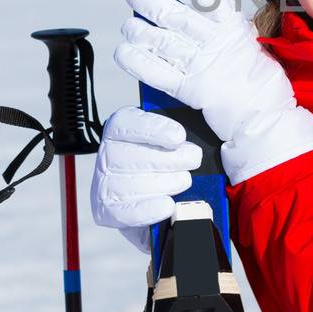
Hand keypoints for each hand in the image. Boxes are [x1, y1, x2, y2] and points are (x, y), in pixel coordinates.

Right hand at [89, 106, 201, 253]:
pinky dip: (146, 209)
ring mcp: (106, 183)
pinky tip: (166, 205)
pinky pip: (121, 210)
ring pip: (124, 183)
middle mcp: (110, 153)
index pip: (125, 122)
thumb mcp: (195, 134)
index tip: (178, 136)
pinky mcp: (107, 211)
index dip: (151, 128)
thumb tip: (206, 100)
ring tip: (183, 182)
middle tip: (192, 160)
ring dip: (160, 183)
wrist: (185, 204)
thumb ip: (193, 119)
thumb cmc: (189, 162)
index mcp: (127, 128)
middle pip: (124, 154)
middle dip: (164, 159)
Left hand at [115, 0, 312, 184]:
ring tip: (128, 24)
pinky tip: (125, 51)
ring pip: (165, 43)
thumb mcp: (247, 40)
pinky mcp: (192, 92)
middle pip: (178, 17)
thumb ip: (222, 23)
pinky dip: (140, 63)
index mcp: (235, 28)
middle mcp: (218, 45)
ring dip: (141, 31)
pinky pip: (160, 74)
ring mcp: (204, 68)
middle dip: (151, 1)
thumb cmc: (255, 77)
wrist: (266, 117)